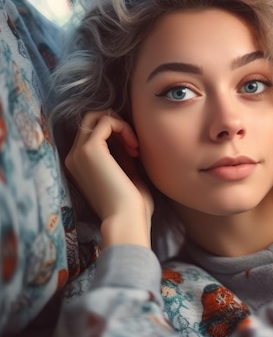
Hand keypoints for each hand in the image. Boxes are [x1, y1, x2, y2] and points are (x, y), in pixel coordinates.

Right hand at [64, 110, 153, 247]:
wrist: (126, 220)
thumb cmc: (131, 204)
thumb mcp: (125, 174)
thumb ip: (121, 156)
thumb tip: (125, 137)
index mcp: (79, 166)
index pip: (93, 134)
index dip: (117, 135)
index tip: (134, 152)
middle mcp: (73, 157)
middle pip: (91, 121)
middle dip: (117, 126)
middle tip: (134, 146)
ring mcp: (78, 153)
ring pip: (96, 117)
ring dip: (121, 125)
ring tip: (135, 147)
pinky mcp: (89, 149)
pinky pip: (106, 121)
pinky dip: (124, 127)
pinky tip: (134, 147)